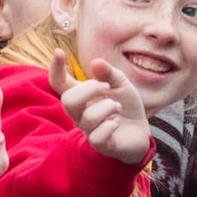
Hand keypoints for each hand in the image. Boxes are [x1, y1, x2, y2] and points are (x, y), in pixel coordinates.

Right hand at [49, 49, 149, 163]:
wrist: (140, 131)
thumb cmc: (126, 105)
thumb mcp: (121, 84)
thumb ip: (109, 73)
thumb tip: (96, 62)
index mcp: (82, 95)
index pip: (59, 83)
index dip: (56, 69)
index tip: (59, 51)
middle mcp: (80, 113)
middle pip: (68, 101)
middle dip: (90, 89)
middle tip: (107, 87)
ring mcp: (88, 130)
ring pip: (88, 117)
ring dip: (108, 107)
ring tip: (118, 107)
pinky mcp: (100, 145)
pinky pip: (97, 137)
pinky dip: (111, 125)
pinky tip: (116, 123)